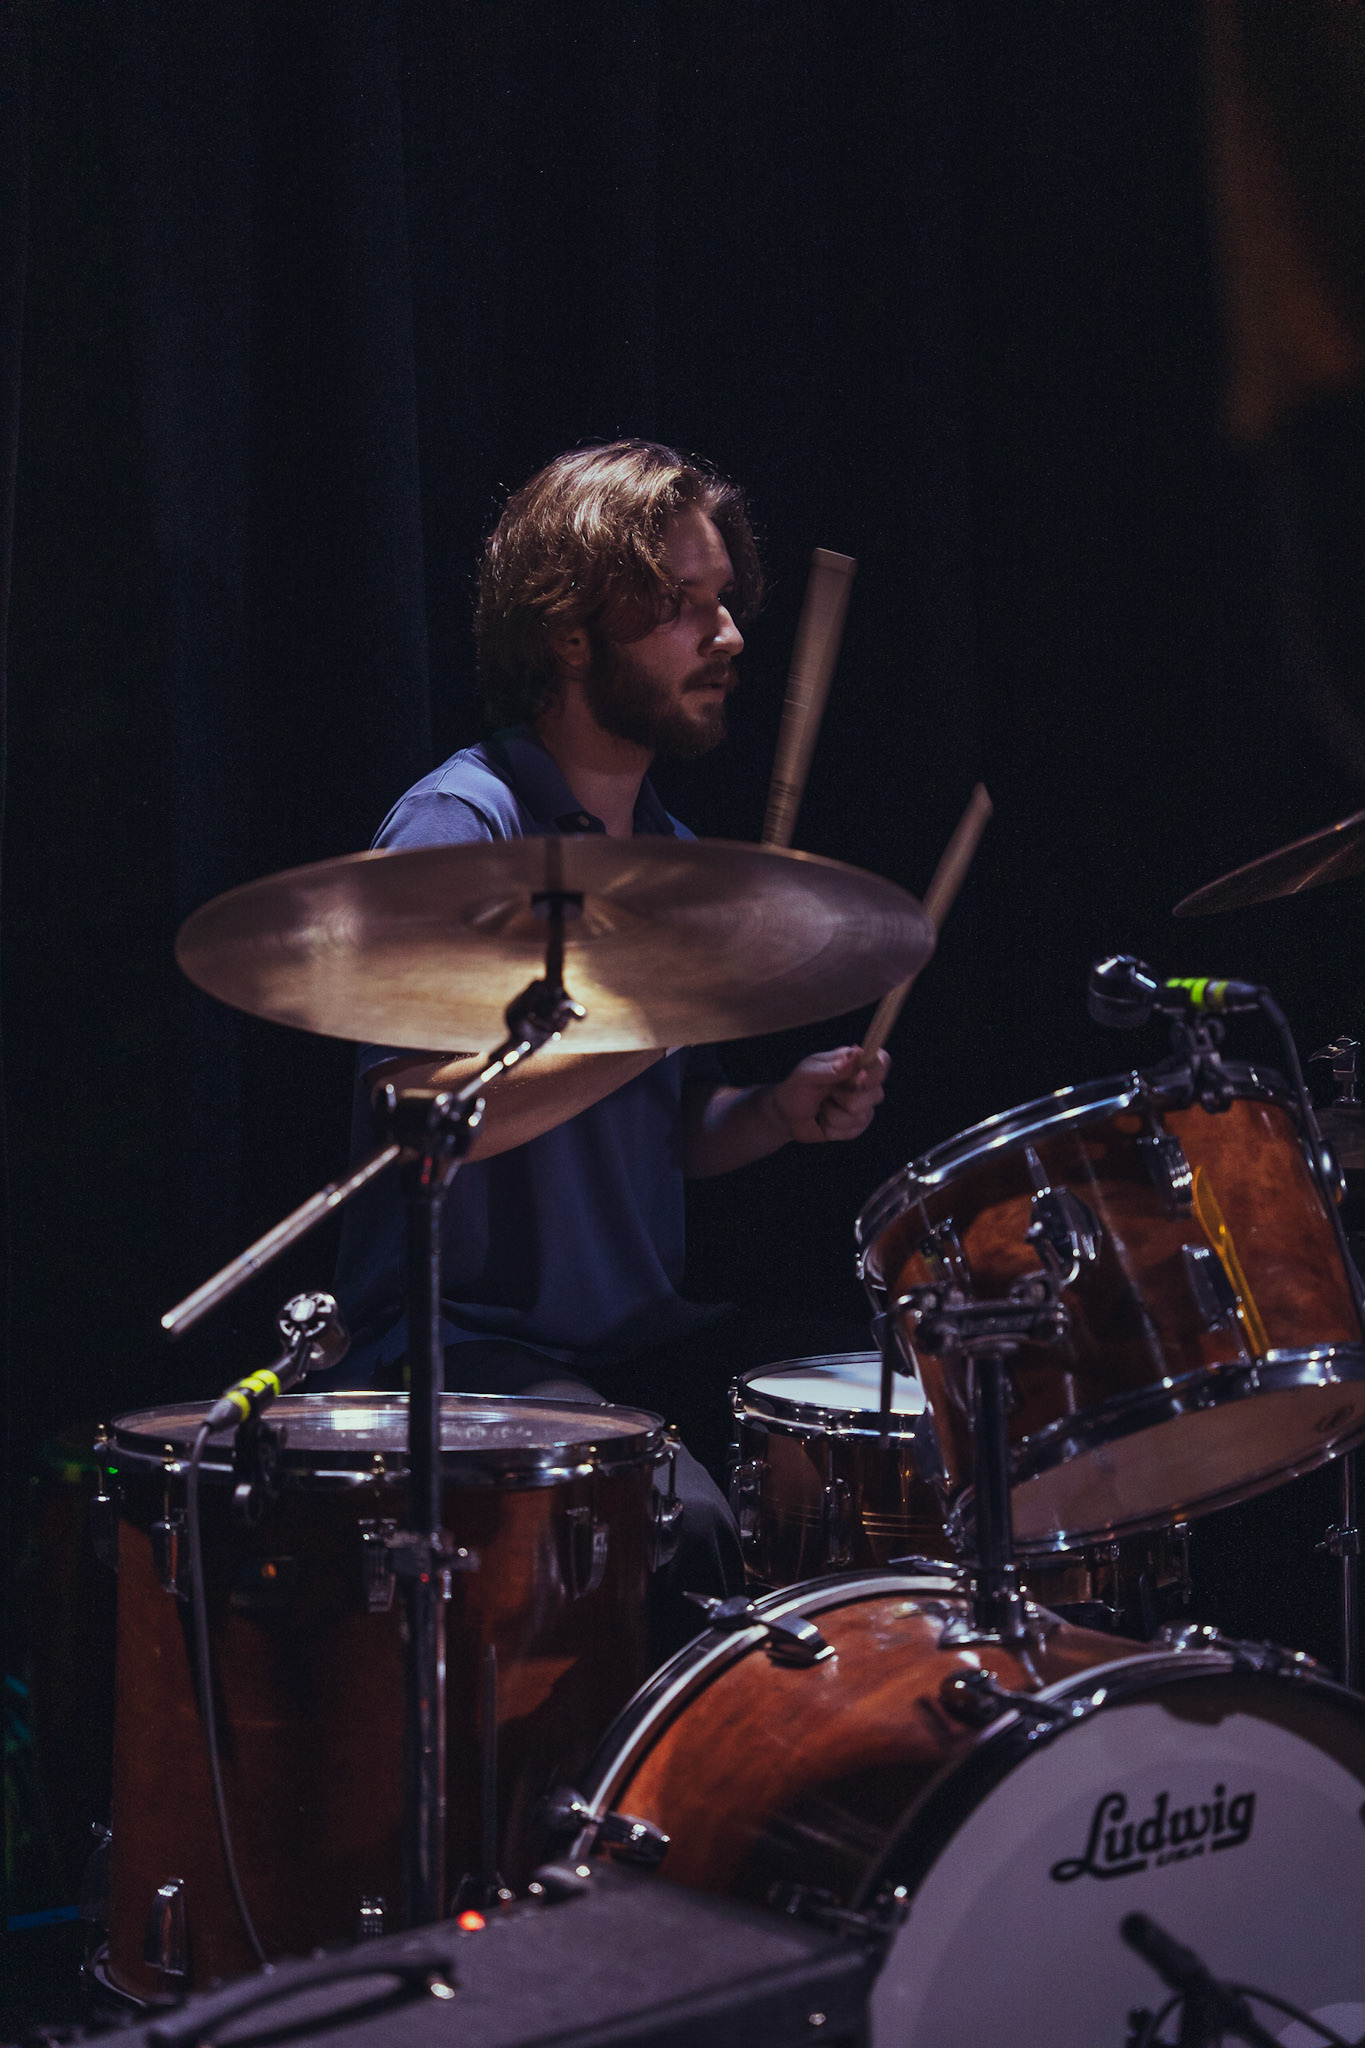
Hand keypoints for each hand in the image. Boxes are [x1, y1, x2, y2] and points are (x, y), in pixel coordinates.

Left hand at [766, 1046, 888, 1144]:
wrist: (786, 1117)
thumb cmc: (796, 1089)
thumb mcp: (807, 1074)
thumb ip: (832, 1067)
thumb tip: (856, 1055)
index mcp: (853, 1063)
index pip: (882, 1062)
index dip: (875, 1071)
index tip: (859, 1076)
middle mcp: (863, 1084)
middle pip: (877, 1093)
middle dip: (847, 1098)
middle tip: (828, 1093)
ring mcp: (863, 1106)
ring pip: (862, 1115)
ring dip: (834, 1115)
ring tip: (823, 1107)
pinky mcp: (857, 1126)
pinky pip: (853, 1131)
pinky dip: (833, 1129)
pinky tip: (824, 1121)